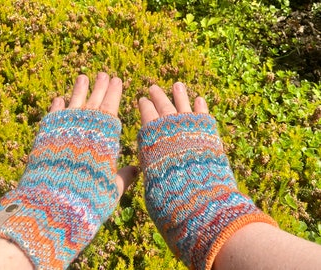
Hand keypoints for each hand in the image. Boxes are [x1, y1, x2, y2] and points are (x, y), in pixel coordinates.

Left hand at [49, 72, 136, 194]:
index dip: (114, 93)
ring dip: (79, 89)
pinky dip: (57, 106)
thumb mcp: (113, 189)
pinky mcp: (46, 135)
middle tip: (104, 74)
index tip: (117, 80)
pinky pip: (54, 115)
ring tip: (83, 77)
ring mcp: (64, 129)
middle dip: (100, 86)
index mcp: (104, 137)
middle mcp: (85, 127)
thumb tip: (138, 169)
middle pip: (94, 101)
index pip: (111, 107)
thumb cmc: (89, 196)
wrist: (55, 203)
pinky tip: (59, 98)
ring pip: (74, 103)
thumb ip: (125, 177)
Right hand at [137, 82, 274, 268]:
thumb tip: (143, 168)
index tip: (141, 98)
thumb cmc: (169, 196)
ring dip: (179, 94)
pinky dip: (201, 106)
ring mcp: (189, 128)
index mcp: (152, 139)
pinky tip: (200, 99)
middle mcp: (169, 129)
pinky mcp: (207, 132)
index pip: (145, 116)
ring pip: (182, 104)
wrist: (198, 199)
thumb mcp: (151, 184)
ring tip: (177, 85)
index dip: (143, 106)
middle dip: (157, 96)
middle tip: (152, 88)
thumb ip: (149, 170)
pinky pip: (203, 114)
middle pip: (162, 106)